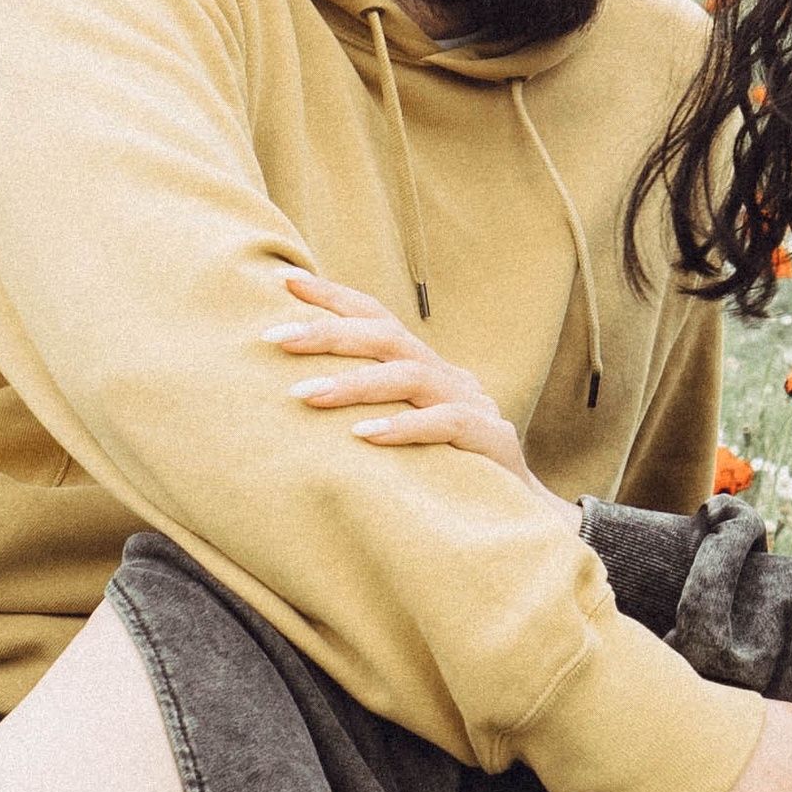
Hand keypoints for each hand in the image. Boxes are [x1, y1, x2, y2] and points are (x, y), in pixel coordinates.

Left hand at [264, 272, 572, 519]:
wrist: (516, 512)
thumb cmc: (443, 467)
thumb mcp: (402, 427)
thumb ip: (366, 404)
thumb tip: (291, 390)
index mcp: (420, 365)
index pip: (376, 317)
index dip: (333, 295)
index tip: (283, 280)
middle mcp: (444, 374)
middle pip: (386, 336)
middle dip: (328, 333)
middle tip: (275, 339)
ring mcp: (470, 403)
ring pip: (409, 376)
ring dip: (353, 384)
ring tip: (304, 394)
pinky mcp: (489, 439)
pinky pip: (445, 424)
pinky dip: (404, 427)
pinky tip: (364, 436)